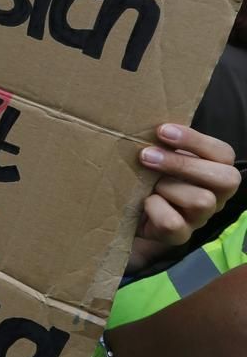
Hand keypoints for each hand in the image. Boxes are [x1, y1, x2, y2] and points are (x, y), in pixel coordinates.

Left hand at [136, 124, 238, 246]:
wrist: (131, 209)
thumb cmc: (151, 173)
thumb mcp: (161, 154)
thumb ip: (165, 141)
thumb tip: (149, 121)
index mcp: (216, 170)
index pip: (223, 154)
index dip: (195, 140)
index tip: (161, 130)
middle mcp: (216, 195)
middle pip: (226, 179)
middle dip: (183, 164)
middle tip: (146, 155)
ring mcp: (201, 217)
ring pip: (202, 201)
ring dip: (168, 187)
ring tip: (148, 184)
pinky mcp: (180, 235)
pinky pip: (174, 223)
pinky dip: (155, 209)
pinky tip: (144, 203)